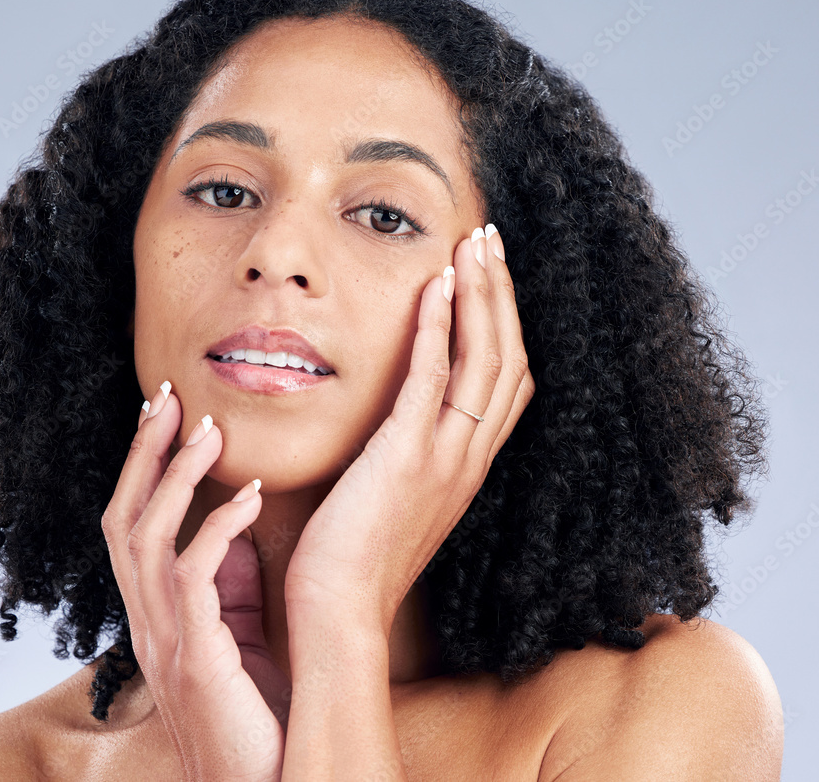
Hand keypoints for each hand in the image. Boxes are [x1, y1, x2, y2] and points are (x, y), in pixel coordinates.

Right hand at [101, 388, 289, 781]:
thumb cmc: (258, 715)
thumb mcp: (236, 633)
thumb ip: (228, 578)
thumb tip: (238, 514)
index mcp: (155, 614)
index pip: (131, 524)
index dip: (141, 467)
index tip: (164, 414)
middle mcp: (147, 622)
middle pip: (122, 518)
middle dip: (143, 453)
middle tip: (168, 396)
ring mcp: (165, 642)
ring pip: (147, 537)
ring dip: (177, 477)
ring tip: (212, 432)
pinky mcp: (196, 660)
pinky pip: (194, 577)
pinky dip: (219, 528)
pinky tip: (253, 496)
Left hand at [284, 225, 534, 635]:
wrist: (339, 611)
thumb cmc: (354, 555)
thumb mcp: (393, 495)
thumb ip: (406, 451)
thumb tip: (393, 415)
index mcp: (466, 465)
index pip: (509, 380)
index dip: (505, 322)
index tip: (489, 274)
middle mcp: (469, 457)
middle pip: (509, 357)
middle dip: (502, 293)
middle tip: (491, 239)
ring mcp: (445, 458)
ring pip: (486, 360)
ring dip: (482, 295)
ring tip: (474, 244)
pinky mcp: (407, 458)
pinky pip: (435, 380)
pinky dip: (441, 328)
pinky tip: (435, 285)